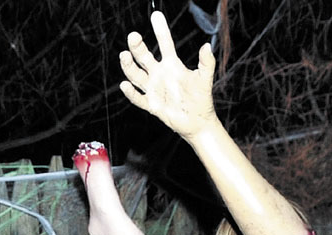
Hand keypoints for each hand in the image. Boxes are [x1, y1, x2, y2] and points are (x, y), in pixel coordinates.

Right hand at [119, 11, 216, 141]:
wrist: (198, 122)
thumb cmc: (201, 98)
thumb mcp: (204, 79)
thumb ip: (206, 62)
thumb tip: (207, 46)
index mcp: (172, 65)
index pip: (164, 43)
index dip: (160, 30)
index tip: (156, 15)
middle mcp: (159, 74)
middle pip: (144, 57)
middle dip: (137, 47)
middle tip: (134, 36)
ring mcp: (154, 89)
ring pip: (136, 75)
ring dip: (129, 66)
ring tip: (124, 56)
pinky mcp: (152, 105)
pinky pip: (138, 98)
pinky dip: (131, 93)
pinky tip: (125, 85)